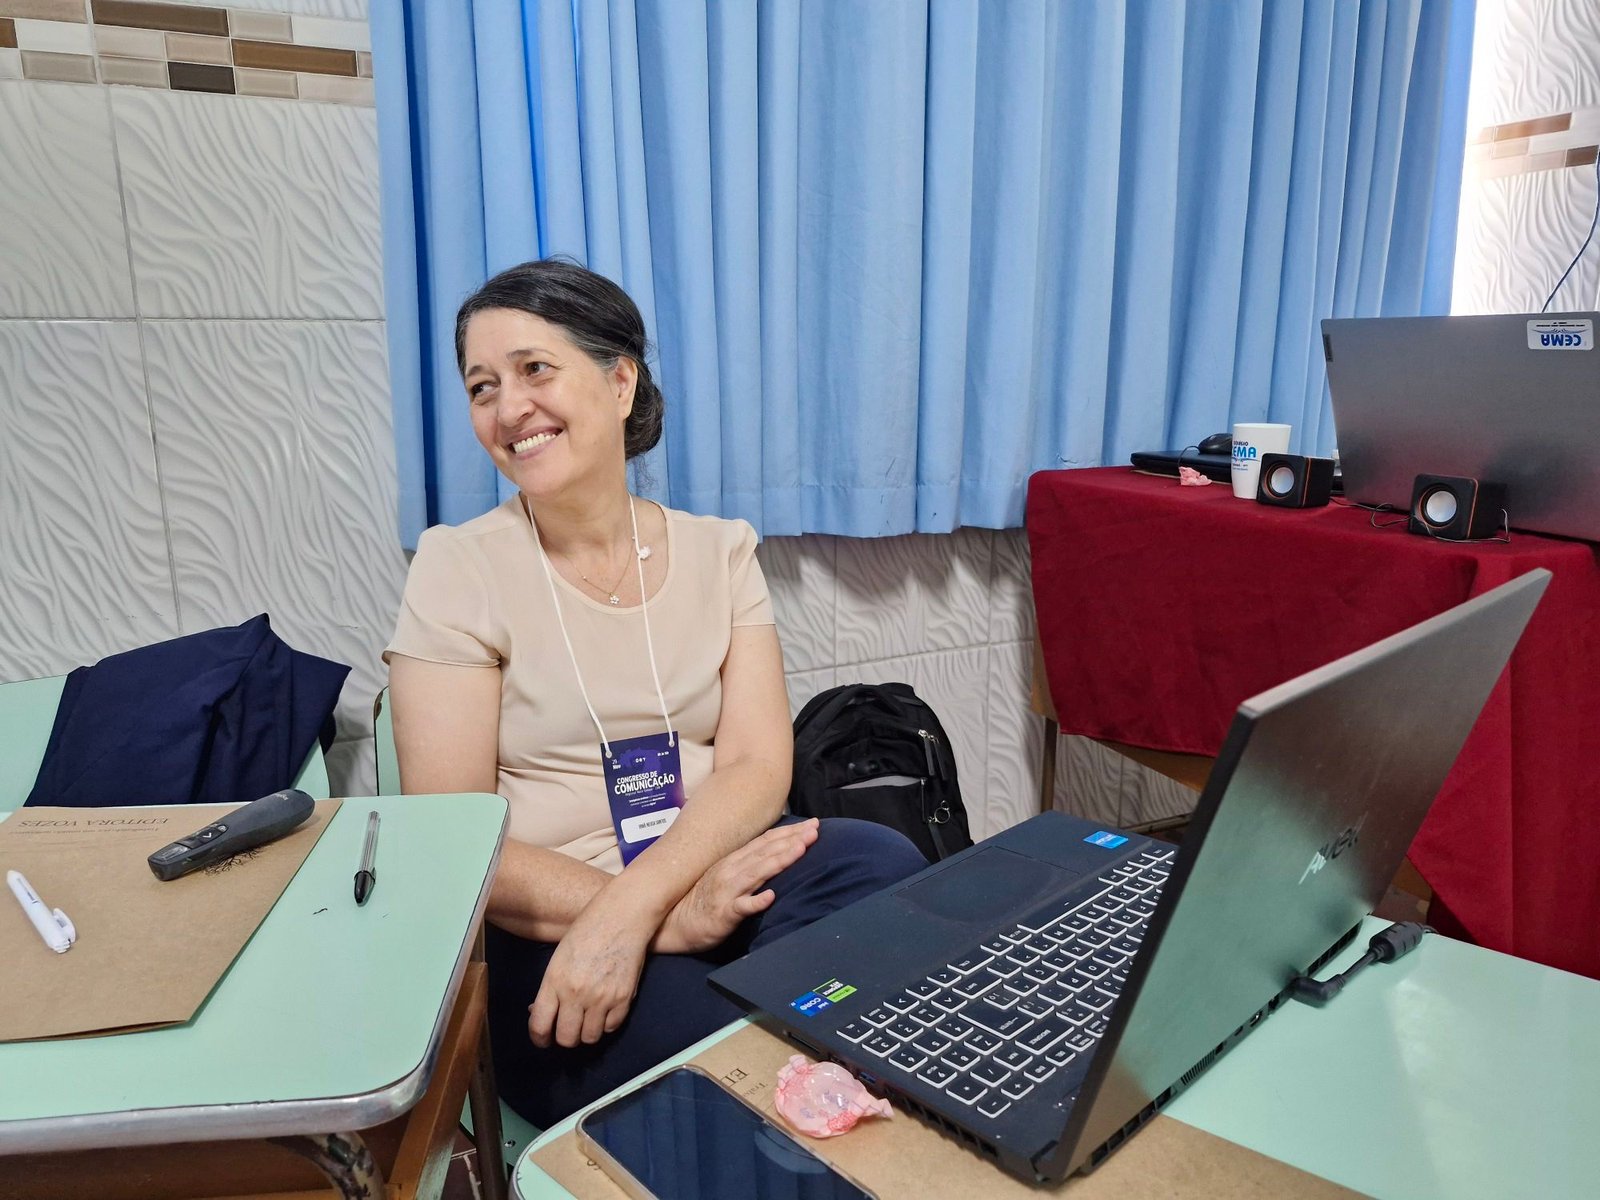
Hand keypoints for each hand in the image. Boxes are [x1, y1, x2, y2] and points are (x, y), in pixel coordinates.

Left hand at [528, 905, 650, 1048]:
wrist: (621, 916)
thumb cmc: (587, 930)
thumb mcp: (559, 957)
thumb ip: (550, 988)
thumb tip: (540, 1012)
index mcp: (555, 981)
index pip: (540, 1025)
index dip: (539, 1038)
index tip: (543, 1040)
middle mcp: (576, 993)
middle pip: (567, 1038)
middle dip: (565, 1037)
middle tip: (569, 1028)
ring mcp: (601, 997)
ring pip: (590, 1037)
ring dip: (587, 1032)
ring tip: (588, 1020)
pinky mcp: (623, 998)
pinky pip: (612, 1026)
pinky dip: (607, 1023)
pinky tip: (605, 1010)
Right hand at [653, 818, 819, 954]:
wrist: (672, 924)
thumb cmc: (701, 900)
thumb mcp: (725, 876)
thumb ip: (747, 865)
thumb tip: (773, 853)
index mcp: (733, 861)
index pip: (765, 841)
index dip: (789, 832)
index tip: (811, 825)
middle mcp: (731, 871)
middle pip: (766, 852)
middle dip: (793, 840)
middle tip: (815, 830)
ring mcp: (727, 891)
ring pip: (757, 873)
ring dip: (780, 860)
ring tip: (801, 850)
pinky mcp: (723, 914)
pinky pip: (741, 908)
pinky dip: (756, 901)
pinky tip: (770, 897)